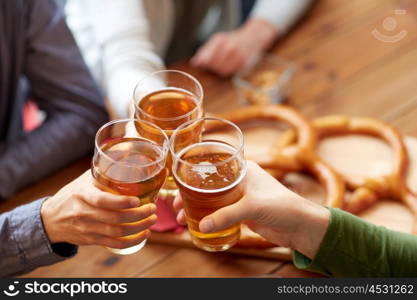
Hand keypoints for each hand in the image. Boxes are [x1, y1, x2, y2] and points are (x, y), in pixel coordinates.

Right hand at [41, 171, 156, 248]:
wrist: (50, 220)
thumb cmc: (72, 195)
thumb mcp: (83, 181)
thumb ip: (103, 171)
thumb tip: (128, 152)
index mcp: (82, 195)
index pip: (102, 201)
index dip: (122, 203)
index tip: (138, 200)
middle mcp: (84, 213)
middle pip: (115, 219)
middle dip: (138, 215)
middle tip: (153, 208)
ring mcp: (88, 229)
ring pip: (117, 233)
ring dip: (139, 228)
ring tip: (152, 220)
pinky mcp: (91, 240)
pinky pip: (114, 244)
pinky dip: (132, 241)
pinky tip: (144, 234)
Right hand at [174, 161, 329, 258]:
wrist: (302, 227)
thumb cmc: (284, 207)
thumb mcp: (253, 207)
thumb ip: (227, 215)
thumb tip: (202, 226)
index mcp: (244, 169)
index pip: (214, 163)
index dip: (195, 171)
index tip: (178, 181)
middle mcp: (240, 180)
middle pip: (209, 184)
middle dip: (191, 193)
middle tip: (176, 205)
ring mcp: (241, 197)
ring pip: (212, 199)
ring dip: (197, 207)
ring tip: (181, 217)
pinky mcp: (243, 213)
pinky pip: (221, 213)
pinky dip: (209, 218)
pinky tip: (198, 224)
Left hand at [191, 18, 277, 76]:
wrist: (252, 37)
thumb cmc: (232, 40)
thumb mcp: (217, 40)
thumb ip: (205, 51)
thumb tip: (194, 63)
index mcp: (220, 40)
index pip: (206, 58)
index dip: (202, 63)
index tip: (199, 65)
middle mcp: (229, 48)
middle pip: (213, 66)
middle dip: (210, 67)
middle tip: (211, 65)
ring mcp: (237, 56)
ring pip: (221, 71)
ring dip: (218, 71)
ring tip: (220, 65)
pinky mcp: (243, 64)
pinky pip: (230, 73)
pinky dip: (227, 72)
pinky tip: (228, 66)